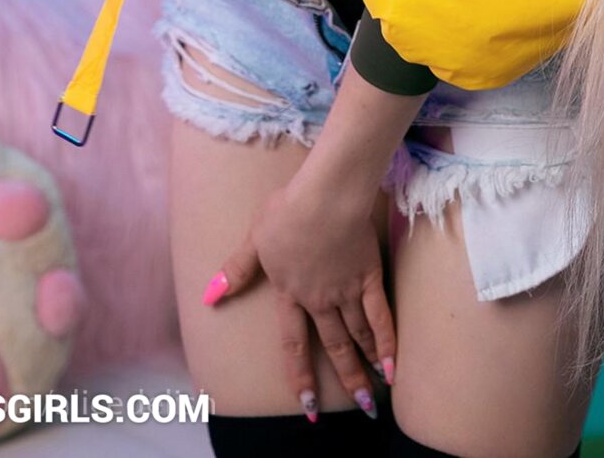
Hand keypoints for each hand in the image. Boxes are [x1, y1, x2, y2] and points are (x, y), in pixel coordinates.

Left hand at [203, 170, 394, 417]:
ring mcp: (346, 290)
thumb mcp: (255, 237)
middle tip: (360, 407)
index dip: (300, 374)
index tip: (307, 403)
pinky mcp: (369, 275)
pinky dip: (387, 341)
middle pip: (334, 346)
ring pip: (358, 336)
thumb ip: (237, 270)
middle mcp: (319, 300)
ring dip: (365, 366)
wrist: (325, 195)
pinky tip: (393, 363)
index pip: (293, 342)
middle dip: (346, 378)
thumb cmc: (287, 209)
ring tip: (375, 393)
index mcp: (289, 292)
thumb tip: (209, 296)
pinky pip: (380, 315)